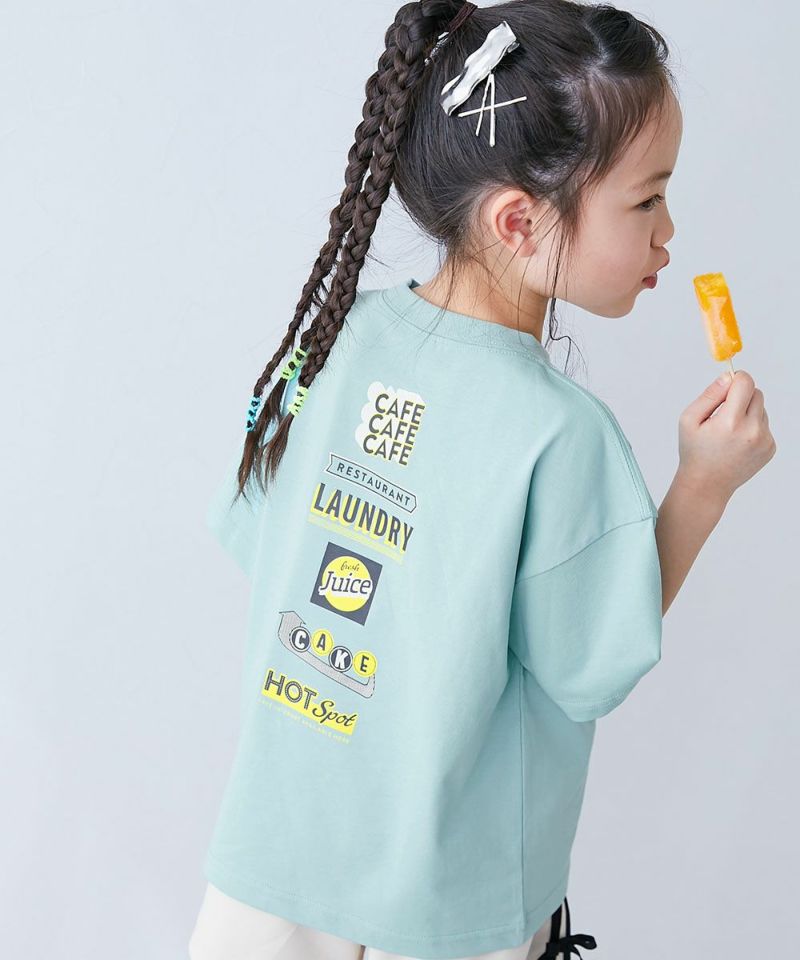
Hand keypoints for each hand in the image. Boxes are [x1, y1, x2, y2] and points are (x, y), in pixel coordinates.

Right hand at [676, 369, 776, 504]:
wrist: (707, 485)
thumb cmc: (694, 451)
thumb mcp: (689, 419)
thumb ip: (709, 395)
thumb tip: (728, 376)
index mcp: (730, 423)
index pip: (746, 383)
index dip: (736, 379)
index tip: (727, 385)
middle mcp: (752, 431)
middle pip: (757, 392)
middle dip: (741, 396)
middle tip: (724, 412)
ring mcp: (764, 441)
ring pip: (762, 409)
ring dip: (747, 412)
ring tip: (729, 431)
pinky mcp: (771, 448)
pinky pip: (765, 424)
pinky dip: (752, 427)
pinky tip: (737, 441)